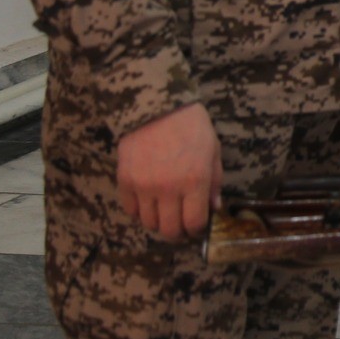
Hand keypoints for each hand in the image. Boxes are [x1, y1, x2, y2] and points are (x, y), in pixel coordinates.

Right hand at [116, 102, 221, 241]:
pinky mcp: (125, 181)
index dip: (197, 229)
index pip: (194, 223)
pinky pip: (130, 210)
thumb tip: (214, 208)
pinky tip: (148, 201)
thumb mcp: (213, 151)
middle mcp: (168, 188)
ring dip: (158, 221)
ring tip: (165, 212)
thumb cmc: (192, 127)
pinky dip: (139, 211)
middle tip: (181, 224)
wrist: (157, 107)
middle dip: (178, 231)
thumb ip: (214, 182)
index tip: (197, 225)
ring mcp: (144, 186)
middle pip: (169, 229)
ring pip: (148, 223)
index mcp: (195, 180)